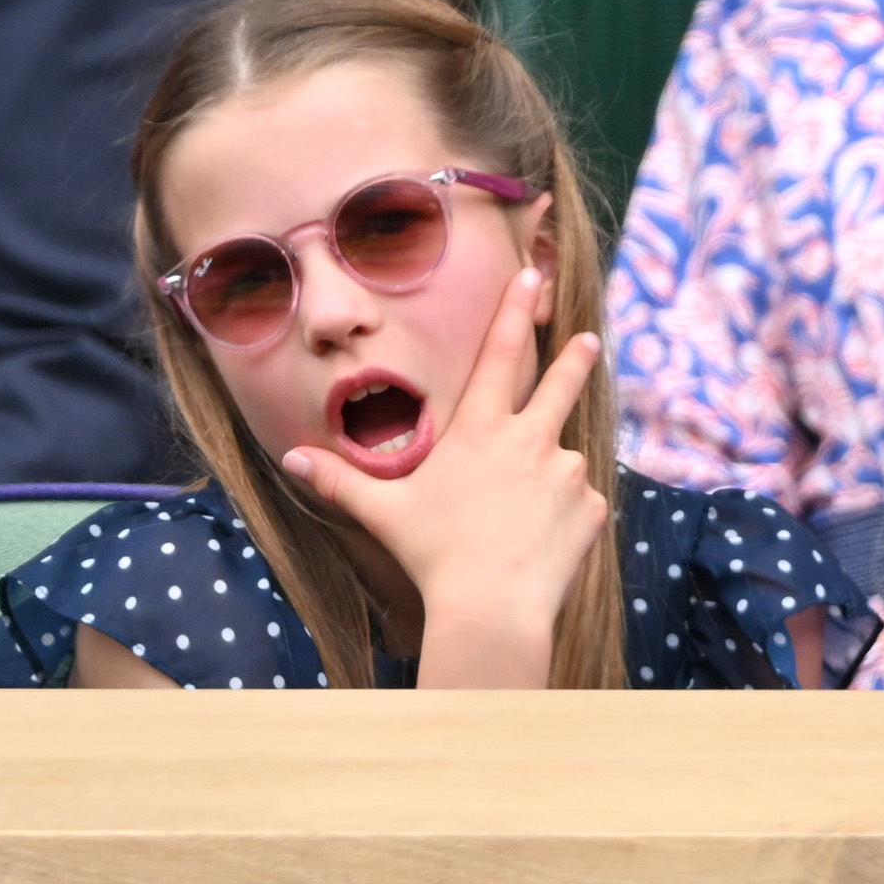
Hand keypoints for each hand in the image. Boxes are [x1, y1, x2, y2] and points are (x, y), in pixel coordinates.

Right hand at [283, 272, 609, 686]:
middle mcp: (531, 440)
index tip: (533, 277)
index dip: (516, 310)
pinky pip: (578, 506)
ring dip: (547, 480)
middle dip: (575, 358)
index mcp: (482, 429)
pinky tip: (539, 546)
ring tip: (518, 523)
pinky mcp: (591, 507)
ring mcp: (567, 472)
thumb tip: (292, 457)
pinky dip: (564, 519)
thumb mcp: (383, 513)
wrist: (491, 607)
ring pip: (562, 463)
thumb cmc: (433, 554)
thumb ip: (340, 482)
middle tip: (589, 340)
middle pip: (560, 385)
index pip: (501, 354)